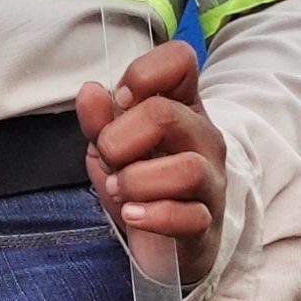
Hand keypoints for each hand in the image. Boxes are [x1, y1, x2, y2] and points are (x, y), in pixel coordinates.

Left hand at [76, 39, 228, 290]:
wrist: (166, 241)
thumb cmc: (140, 182)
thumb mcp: (113, 146)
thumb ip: (99, 119)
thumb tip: (90, 91)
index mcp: (181, 105)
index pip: (181, 60)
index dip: (144, 72)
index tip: (120, 100)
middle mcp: (202, 137)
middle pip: (166, 115)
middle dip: (120, 137)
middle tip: (108, 155)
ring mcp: (210, 181)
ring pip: (186, 169)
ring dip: (136, 180)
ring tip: (118, 189)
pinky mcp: (207, 223)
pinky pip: (188, 217)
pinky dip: (152, 216)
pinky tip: (132, 215)